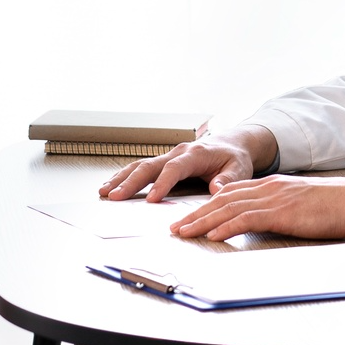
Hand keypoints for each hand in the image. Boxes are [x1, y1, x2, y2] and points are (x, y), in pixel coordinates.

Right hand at [99, 126, 280, 202]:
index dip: (162, 183)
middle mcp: (178, 152)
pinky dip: (125, 176)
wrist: (232, 145)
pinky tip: (112, 185)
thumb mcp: (239, 169)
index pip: (174, 168)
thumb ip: (228, 179)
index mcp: (195, 154)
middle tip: (115, 196)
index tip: (151, 199)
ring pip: (140, 165)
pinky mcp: (164, 162)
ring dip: (122, 178)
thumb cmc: (235, 159)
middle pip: (149, 166)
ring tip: (105, 191)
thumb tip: (215, 189)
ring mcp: (168, 156)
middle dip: (130, 182)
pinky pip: (141, 167)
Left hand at [170, 175, 344, 242]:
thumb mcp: (304, 205)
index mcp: (273, 185)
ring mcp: (273, 198)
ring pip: (227, 208)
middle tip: (175, 226)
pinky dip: (224, 227)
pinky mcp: (280, 212)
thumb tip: (272, 222)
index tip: (191, 215)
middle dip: (195, 213)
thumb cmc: (338, 207)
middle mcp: (268, 188)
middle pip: (222, 199)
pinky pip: (245, 219)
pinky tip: (211, 235)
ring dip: (201, 221)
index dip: (208, 204)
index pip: (232, 192)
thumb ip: (284, 209)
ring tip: (183, 232)